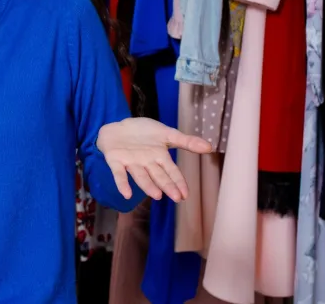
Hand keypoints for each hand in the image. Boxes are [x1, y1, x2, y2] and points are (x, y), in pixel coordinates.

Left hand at [97, 118, 212, 202]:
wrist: (119, 126)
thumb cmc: (144, 133)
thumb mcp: (167, 133)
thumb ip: (186, 141)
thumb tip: (209, 147)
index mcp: (159, 157)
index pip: (172, 172)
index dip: (178, 182)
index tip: (186, 194)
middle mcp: (146, 163)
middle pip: (158, 176)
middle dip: (167, 186)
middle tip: (176, 198)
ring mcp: (131, 163)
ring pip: (141, 176)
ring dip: (148, 186)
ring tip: (156, 195)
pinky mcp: (115, 161)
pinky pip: (119, 173)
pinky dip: (122, 183)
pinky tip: (126, 194)